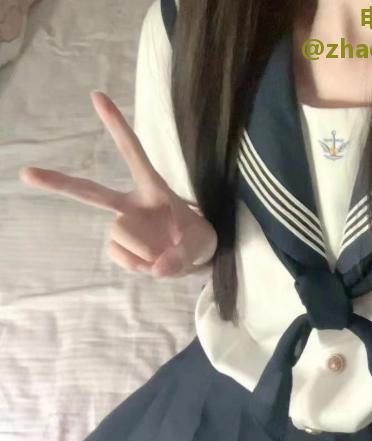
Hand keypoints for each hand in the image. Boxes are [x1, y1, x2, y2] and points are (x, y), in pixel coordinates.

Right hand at [20, 90, 216, 278]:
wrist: (194, 260)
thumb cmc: (198, 239)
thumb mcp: (201, 246)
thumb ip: (183, 256)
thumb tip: (156, 269)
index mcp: (153, 188)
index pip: (133, 153)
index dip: (116, 126)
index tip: (97, 96)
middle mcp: (131, 204)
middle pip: (90, 191)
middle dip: (58, 182)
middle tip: (25, 173)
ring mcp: (122, 226)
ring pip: (120, 236)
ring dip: (144, 251)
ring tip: (165, 255)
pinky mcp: (119, 248)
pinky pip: (121, 258)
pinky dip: (138, 266)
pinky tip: (152, 263)